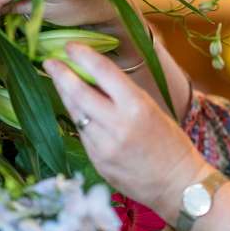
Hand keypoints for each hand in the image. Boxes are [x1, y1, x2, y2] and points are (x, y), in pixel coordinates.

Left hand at [42, 42, 208, 221]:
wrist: (178, 184)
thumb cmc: (173, 145)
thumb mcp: (154, 111)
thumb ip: (125, 97)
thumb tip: (97, 79)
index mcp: (138, 106)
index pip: (103, 72)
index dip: (83, 56)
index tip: (71, 46)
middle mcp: (118, 124)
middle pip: (78, 92)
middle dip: (61, 74)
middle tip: (51, 61)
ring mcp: (104, 145)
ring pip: (76, 114)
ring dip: (66, 97)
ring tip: (61, 83)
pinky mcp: (98, 161)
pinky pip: (83, 135)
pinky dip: (81, 121)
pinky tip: (82, 115)